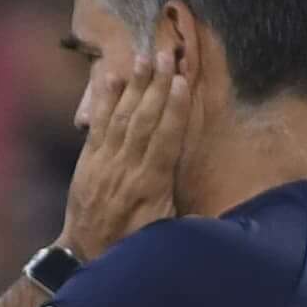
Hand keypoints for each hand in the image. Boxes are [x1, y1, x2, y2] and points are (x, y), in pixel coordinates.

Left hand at [58, 32, 207, 260]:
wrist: (85, 252)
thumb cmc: (134, 242)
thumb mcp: (166, 231)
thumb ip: (188, 211)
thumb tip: (221, 204)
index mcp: (149, 185)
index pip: (164, 139)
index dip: (174, 109)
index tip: (182, 82)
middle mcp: (125, 168)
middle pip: (144, 120)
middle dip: (156, 85)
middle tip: (167, 54)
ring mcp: (103, 161)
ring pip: (121, 117)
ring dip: (134, 85)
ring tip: (144, 57)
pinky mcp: (88, 159)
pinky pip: (97, 125)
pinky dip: (104, 100)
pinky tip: (111, 77)